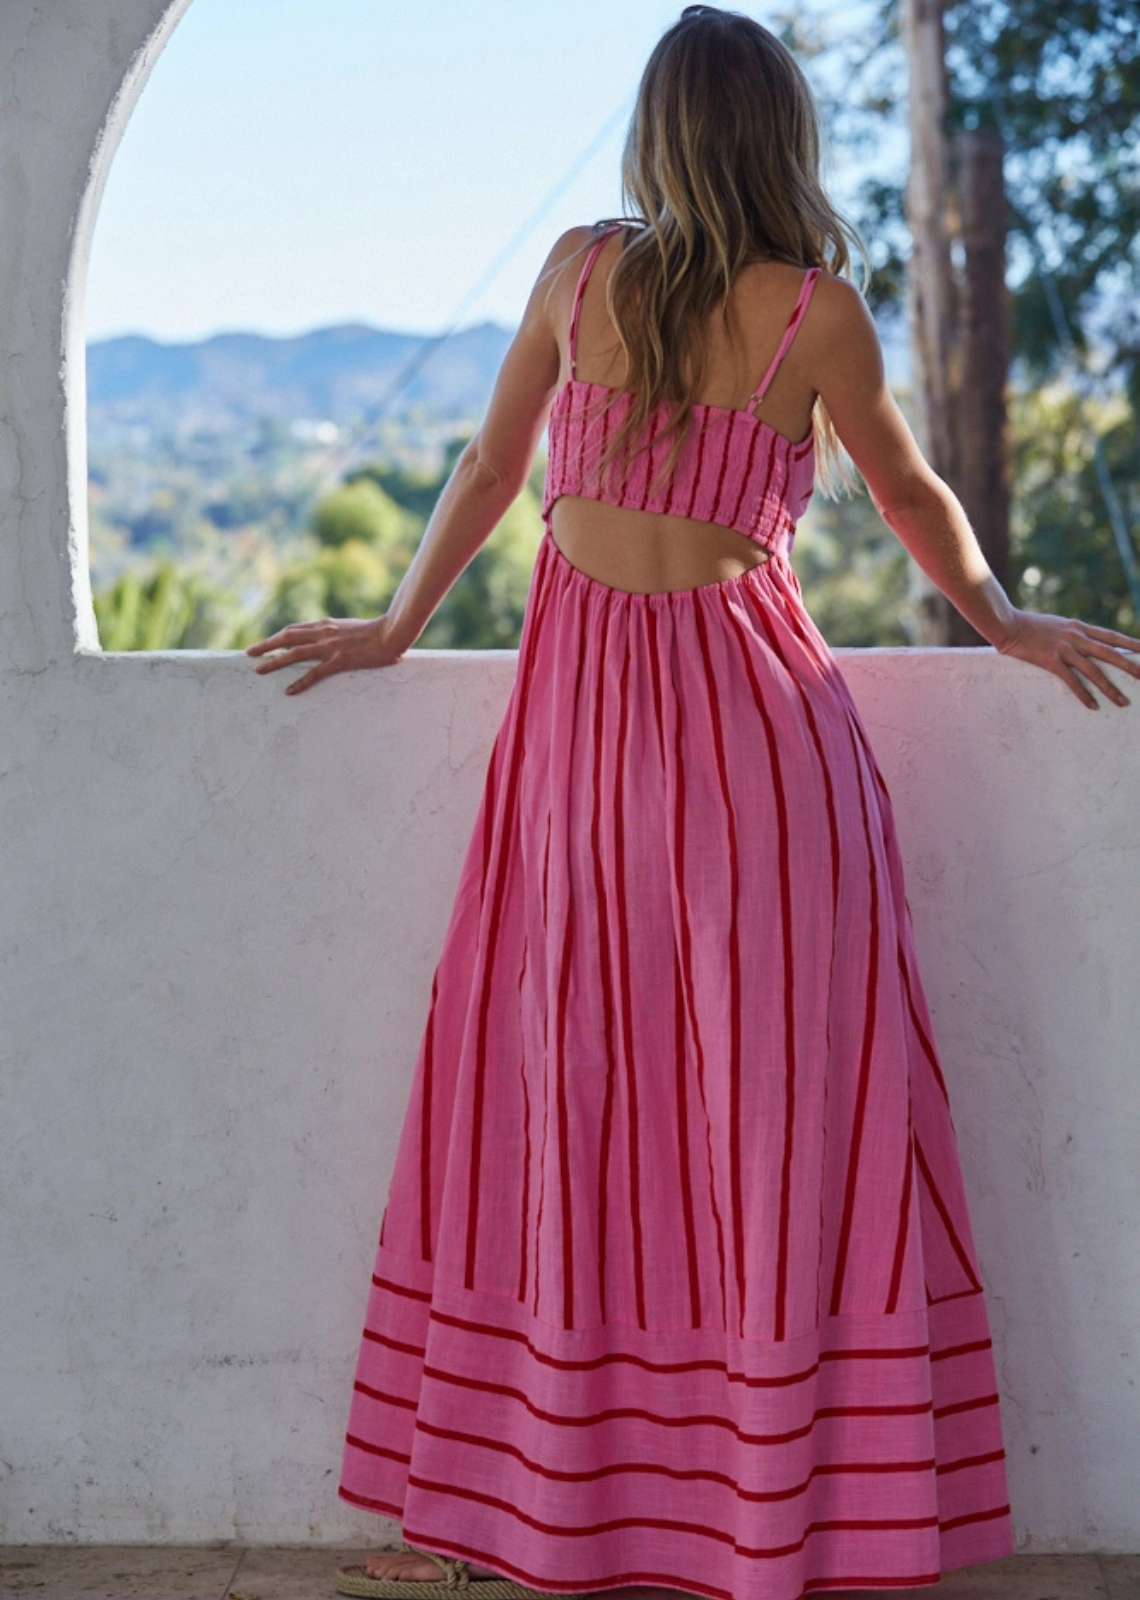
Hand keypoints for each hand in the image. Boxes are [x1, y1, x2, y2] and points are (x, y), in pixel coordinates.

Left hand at [245, 615, 407, 694]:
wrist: (392, 632)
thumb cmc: (377, 631)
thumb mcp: (351, 627)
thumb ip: (337, 632)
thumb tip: (329, 638)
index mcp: (326, 624)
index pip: (294, 629)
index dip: (277, 637)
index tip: (265, 643)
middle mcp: (323, 633)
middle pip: (287, 637)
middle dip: (266, 645)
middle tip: (249, 653)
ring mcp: (330, 647)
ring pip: (294, 654)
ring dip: (274, 662)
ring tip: (258, 670)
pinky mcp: (339, 661)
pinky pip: (314, 673)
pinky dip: (299, 682)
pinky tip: (288, 690)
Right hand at [995, 608, 1139, 708]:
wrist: (1008, 624)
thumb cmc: (1029, 625)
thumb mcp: (1057, 624)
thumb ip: (1072, 633)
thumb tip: (1083, 642)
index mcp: (1079, 627)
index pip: (1112, 636)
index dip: (1131, 643)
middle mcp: (1076, 637)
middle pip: (1110, 653)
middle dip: (1130, 666)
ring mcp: (1064, 649)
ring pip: (1094, 671)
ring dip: (1110, 688)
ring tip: (1124, 702)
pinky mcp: (1051, 661)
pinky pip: (1072, 681)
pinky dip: (1084, 695)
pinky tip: (1093, 706)